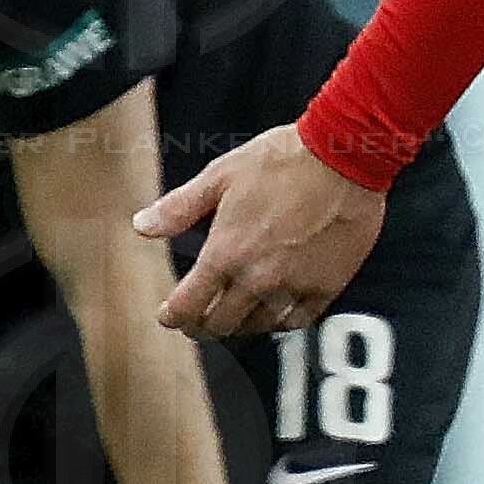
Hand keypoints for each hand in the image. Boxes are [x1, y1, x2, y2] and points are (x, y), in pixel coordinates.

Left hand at [143, 120, 389, 339]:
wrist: (343, 156)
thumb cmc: (279, 160)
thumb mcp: (220, 176)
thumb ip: (179, 208)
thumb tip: (141, 226)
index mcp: (225, 253)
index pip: (188, 306)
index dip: (174, 317)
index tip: (169, 317)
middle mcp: (257, 278)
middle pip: (221, 324)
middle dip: (203, 324)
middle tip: (199, 319)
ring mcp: (294, 286)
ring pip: (258, 326)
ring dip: (241, 324)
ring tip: (234, 315)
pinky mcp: (327, 285)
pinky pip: (298, 320)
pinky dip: (281, 321)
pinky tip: (274, 312)